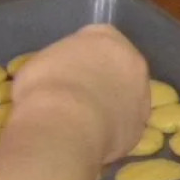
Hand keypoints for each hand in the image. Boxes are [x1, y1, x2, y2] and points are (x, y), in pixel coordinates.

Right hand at [11, 24, 150, 163]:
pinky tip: (93, 141)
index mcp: (106, 38)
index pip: (96, 39)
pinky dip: (113, 132)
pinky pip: (125, 126)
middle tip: (78, 97)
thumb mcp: (38, 65)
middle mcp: (132, 61)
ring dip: (111, 106)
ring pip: (127, 97)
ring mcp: (141, 94)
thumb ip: (58, 65)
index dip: (81, 58)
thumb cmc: (45, 88)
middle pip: (118, 67)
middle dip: (102, 80)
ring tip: (84, 124)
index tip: (67, 71)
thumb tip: (56, 78)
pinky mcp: (141, 126)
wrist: (65, 128)